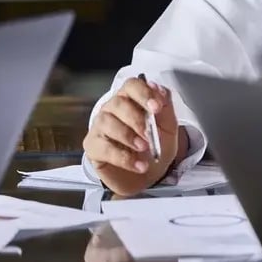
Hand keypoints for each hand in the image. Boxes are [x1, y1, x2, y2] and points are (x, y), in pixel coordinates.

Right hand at [84, 77, 182, 195]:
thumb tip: (160, 90)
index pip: (132, 85)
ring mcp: (100, 127)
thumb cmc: (155, 147)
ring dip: (128, 136)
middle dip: (136, 118)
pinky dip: (123, 157)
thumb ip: (166, 109)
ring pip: (107, 122)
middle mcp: (112, 109)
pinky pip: (103, 148)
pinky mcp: (93, 147)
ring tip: (144, 148)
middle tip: (149, 133)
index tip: (156, 107)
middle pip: (118, 103)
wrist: (146, 176)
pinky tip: (138, 164)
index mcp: (131, 99)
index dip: (144, 94)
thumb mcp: (168, 128)